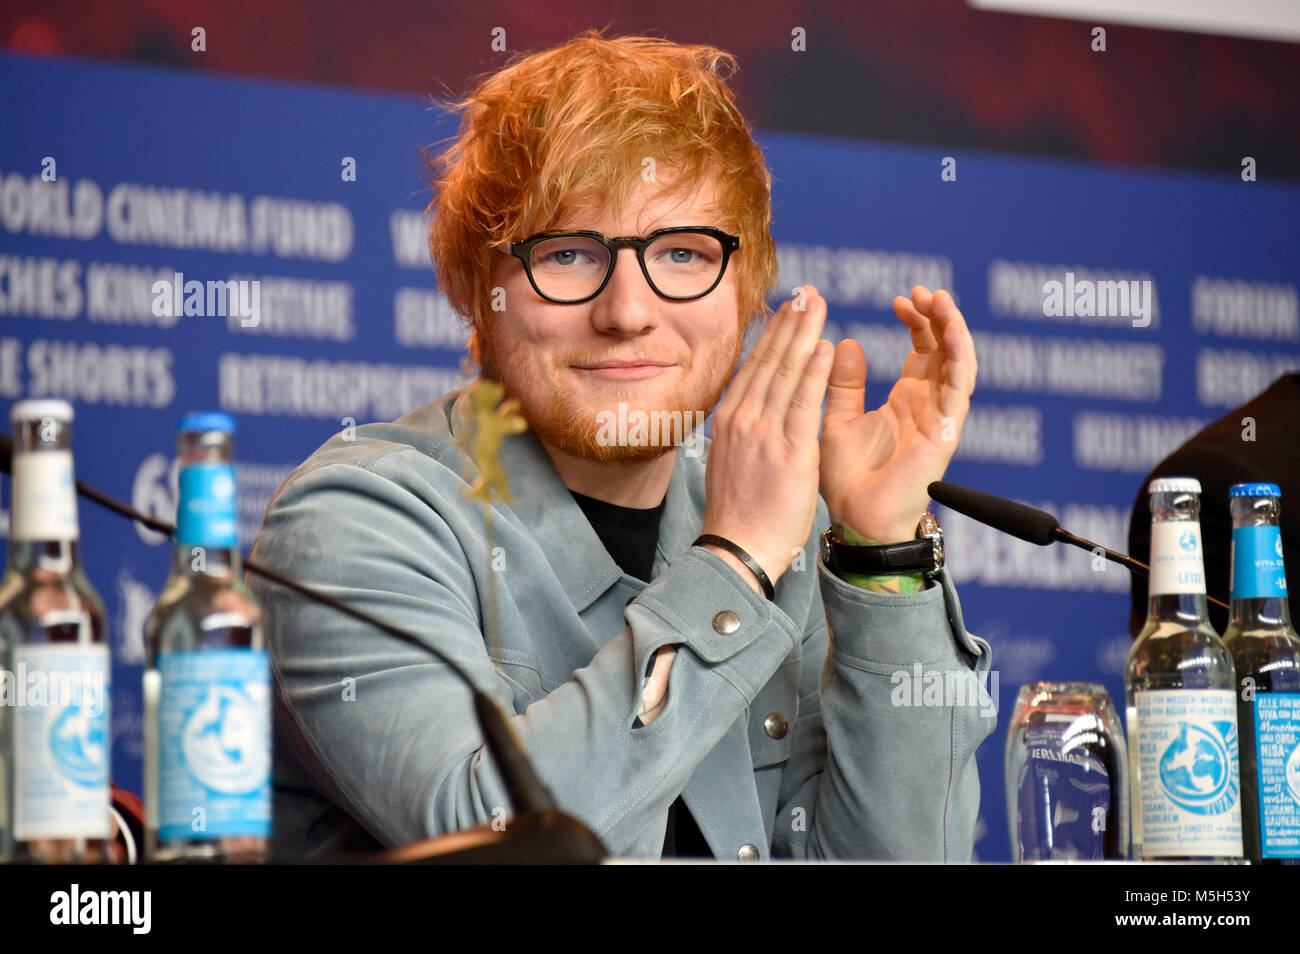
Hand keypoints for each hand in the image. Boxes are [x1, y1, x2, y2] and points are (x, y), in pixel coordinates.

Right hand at [700, 286, 833, 582]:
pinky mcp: (787, 452)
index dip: (773, 334)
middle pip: (768, 360)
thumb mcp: (731, 459)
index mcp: (730, 420)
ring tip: (818, 304)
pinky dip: (814, 372)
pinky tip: (825, 347)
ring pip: (786, 373)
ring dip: (804, 334)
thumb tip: (752, 407)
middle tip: (807, 292)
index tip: (789, 308)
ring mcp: (763, 433)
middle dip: (789, 323)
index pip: (754, 366)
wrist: (736, 550)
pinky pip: (803, 403)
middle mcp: (742, 419)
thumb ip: (744, 428)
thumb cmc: (739, 512)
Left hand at [819, 286, 976, 542]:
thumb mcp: (837, 419)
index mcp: (906, 402)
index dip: (917, 321)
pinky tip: (950, 328)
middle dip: (937, 316)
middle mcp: (929, 406)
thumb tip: (844, 342)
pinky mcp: (947, 429)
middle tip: (920, 291)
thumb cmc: (846, 480)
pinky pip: (961, 385)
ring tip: (938, 298)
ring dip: (953, 327)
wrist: (856, 519)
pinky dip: (959, 353)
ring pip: (959, 361)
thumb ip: (843, 383)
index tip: (900, 298)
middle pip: (945, 349)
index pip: (923, 350)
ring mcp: (941, 417)